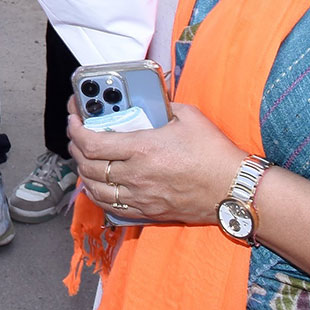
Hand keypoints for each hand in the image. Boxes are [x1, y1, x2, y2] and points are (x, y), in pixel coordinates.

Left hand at [67, 100, 245, 224]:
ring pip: (95, 189)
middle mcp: (136, 175)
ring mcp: (141, 197)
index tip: (73, 118)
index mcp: (142, 149)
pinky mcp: (148, 212)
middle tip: (77, 134)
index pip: (92, 142)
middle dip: (75, 148)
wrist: (235, 190)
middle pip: (88, 165)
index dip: (75, 129)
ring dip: (83, 172)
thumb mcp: (188, 116)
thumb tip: (151, 98)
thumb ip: (163, 105)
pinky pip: (111, 207)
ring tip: (83, 158)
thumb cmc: (215, 153)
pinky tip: (97, 184)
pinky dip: (97, 195)